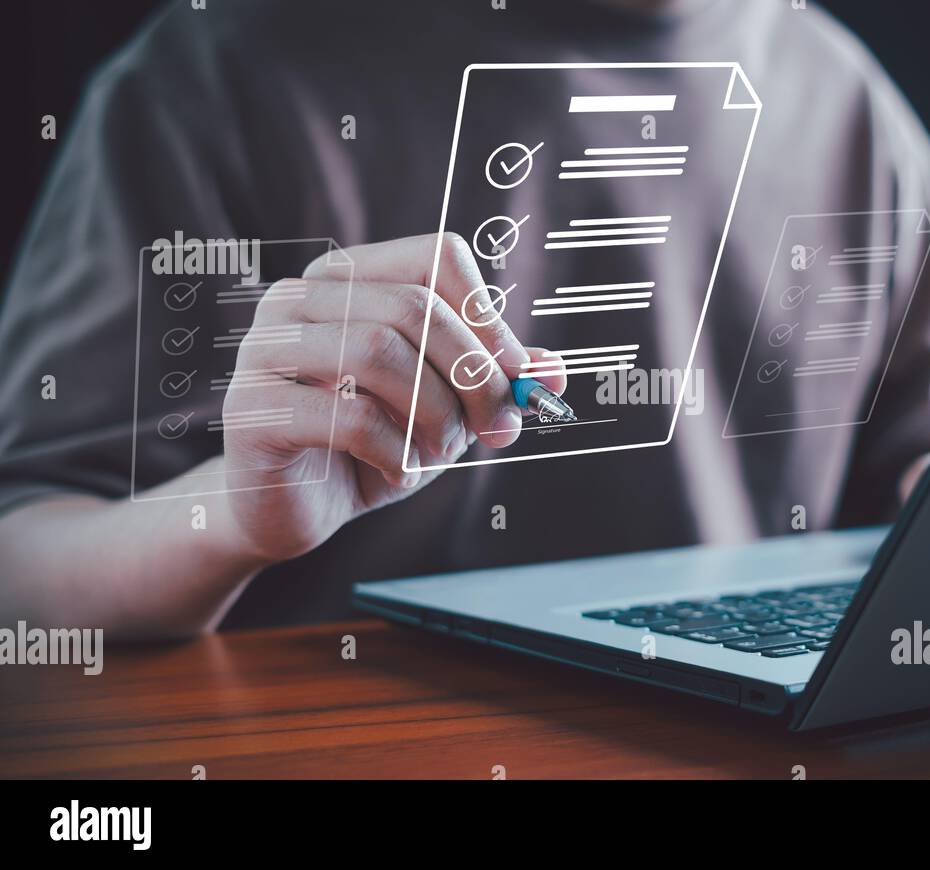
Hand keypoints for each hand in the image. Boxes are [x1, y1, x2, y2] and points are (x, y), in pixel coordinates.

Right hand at [217, 233, 564, 562]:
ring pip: (378, 351)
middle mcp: (300, 297)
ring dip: (435, 414)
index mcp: (351, 278)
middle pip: (415, 307)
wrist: (294, 507)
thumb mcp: (445, 408)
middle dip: (475, 376)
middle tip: (500, 429)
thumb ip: (494, 383)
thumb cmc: (371, 444)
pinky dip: (396, 451)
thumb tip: (555, 372)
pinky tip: (401, 470)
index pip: (436, 257)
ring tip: (441, 451)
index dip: (488, 317)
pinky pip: (348, 417)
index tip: (518, 376)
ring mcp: (265, 347)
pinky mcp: (251, 408)